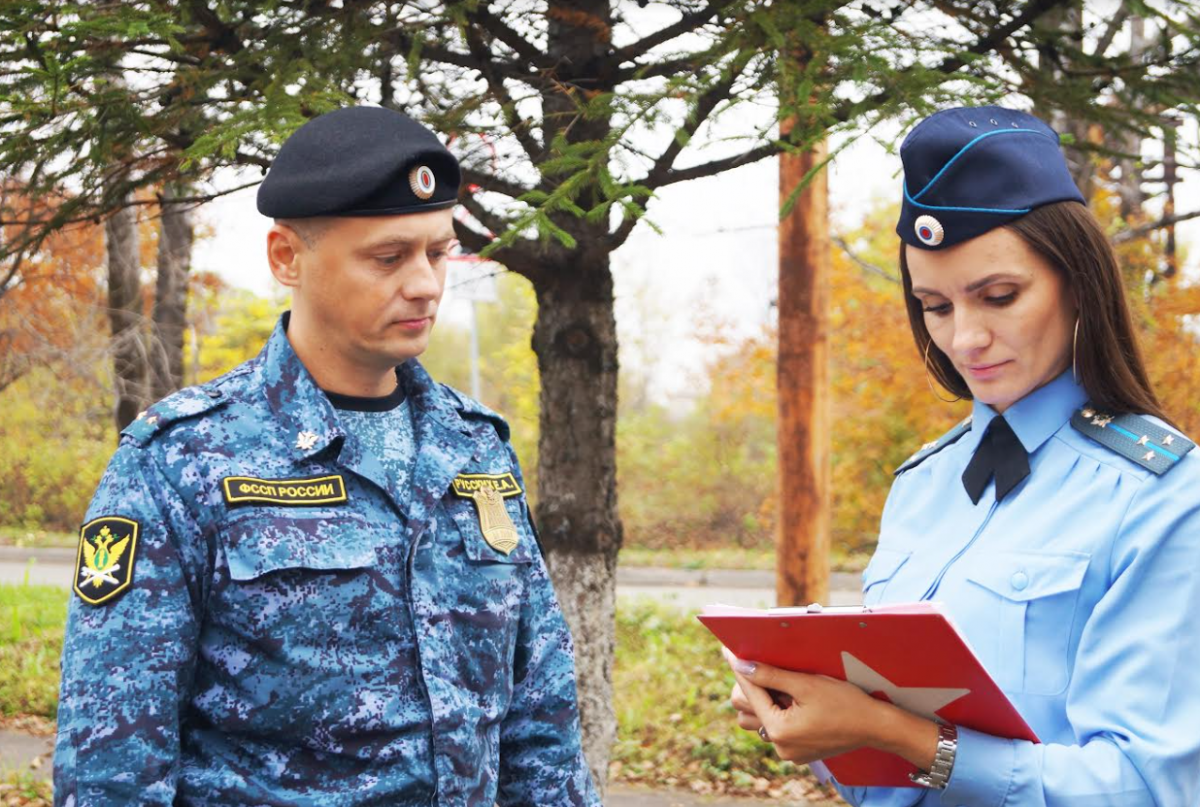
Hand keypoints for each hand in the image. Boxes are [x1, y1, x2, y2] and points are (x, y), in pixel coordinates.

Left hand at [724, 649, 889, 763]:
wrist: (875, 726)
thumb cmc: (845, 702)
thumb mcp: (806, 684)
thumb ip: (770, 675)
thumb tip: (742, 665)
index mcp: (779, 730)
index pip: (750, 692)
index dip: (740, 668)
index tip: (728, 649)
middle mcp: (779, 746)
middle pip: (746, 709)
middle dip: (751, 685)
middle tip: (761, 664)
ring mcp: (787, 751)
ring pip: (756, 720)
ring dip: (761, 699)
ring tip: (779, 684)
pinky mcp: (796, 751)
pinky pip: (773, 728)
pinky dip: (775, 711)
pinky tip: (790, 698)